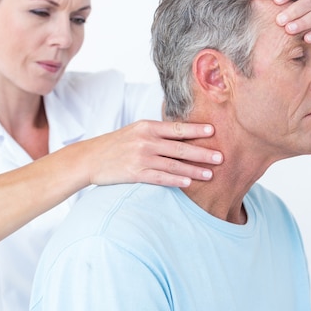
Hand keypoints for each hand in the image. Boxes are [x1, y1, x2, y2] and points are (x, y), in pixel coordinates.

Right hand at [83, 120, 222, 187]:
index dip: (196, 129)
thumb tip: (181, 134)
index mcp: (147, 127)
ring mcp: (141, 157)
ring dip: (194, 170)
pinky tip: (188, 183)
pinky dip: (175, 180)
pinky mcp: (135, 173)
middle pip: (180, 147)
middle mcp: (145, 141)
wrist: (89, 158)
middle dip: (202, 152)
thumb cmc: (115, 144)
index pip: (177, 128)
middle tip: (221, 157)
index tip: (214, 130)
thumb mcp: (135, 131)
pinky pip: (160, 177)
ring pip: (173, 164)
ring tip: (210, 174)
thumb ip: (156, 133)